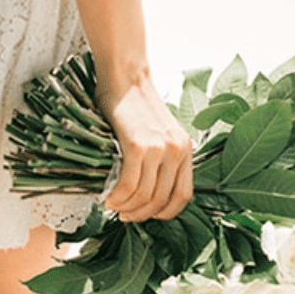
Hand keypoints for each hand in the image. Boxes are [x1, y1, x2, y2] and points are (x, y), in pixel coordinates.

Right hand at [94, 69, 193, 221]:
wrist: (125, 77)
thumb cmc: (135, 104)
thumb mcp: (158, 132)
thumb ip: (159, 157)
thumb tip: (143, 191)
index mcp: (185, 149)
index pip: (183, 196)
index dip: (164, 213)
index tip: (146, 214)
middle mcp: (177, 151)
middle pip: (161, 201)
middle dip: (141, 215)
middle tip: (125, 216)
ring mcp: (159, 149)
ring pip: (144, 196)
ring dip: (126, 208)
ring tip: (113, 206)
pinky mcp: (138, 145)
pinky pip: (129, 185)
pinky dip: (118, 197)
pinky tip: (109, 198)